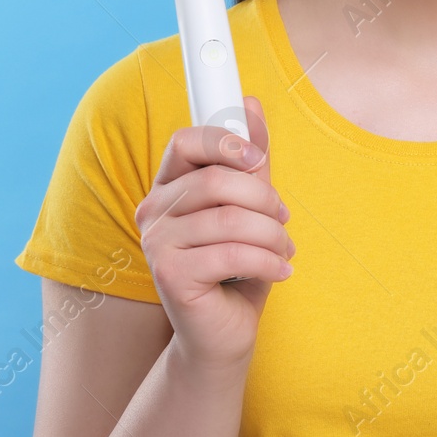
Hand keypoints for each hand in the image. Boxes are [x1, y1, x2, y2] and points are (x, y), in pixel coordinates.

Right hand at [133, 96, 293, 371]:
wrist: (223, 333)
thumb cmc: (236, 268)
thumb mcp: (250, 207)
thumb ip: (250, 160)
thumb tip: (250, 103)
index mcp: (168, 188)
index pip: (185, 141)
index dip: (225, 142)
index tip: (259, 160)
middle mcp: (153, 211)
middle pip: (215, 181)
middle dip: (263, 198)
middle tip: (283, 218)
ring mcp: (156, 244)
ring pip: (229, 220)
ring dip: (272, 235)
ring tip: (283, 250)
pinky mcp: (170, 275)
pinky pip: (231, 254)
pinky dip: (268, 261)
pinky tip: (280, 272)